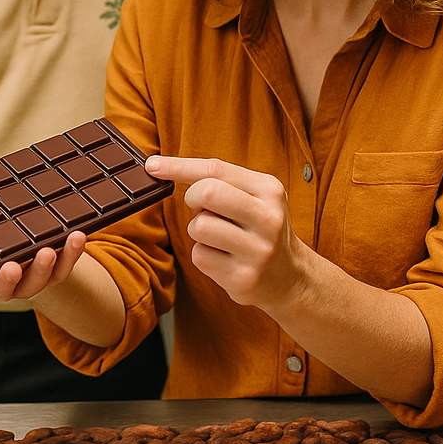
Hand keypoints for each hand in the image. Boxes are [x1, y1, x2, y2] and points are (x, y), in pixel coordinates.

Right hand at [0, 168, 86, 302]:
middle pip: (5, 289)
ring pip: (37, 282)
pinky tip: (77, 235)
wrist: (27, 227)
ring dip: (43, 267)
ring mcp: (31, 278)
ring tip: (49, 248)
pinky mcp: (56, 271)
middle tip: (12, 265)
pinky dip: (72, 254)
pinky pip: (65, 268)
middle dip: (9, 280)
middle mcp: (3, 280)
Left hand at [148, 155, 306, 312]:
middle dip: (193, 199)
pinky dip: (204, 255)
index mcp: (270, 190)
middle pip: (207, 192)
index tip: (152, 165)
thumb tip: (163, 167)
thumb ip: (222, 182)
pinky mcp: (243, 278)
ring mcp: (257, 250)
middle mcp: (268, 218)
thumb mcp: (256, 198)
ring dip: (198, 230)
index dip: (179, 165)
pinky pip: (200, 256)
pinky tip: (224, 258)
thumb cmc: (260, 229)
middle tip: (202, 209)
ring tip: (219, 237)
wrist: (290, 277)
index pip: (217, 169)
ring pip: (199, 227)